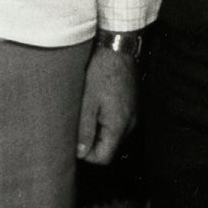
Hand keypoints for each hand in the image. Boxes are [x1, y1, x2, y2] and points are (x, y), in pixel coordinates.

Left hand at [76, 45, 136, 164]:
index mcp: (119, 125)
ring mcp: (133, 115)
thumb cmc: (101, 73)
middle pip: (109, 148)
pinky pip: (119, 124)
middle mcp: (131, 124)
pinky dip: (106, 121)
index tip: (74, 142)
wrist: (118, 49)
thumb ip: (85, 129)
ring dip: (98, 131)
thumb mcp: (87, 102)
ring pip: (114, 136)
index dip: (87, 155)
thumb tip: (80, 153)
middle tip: (77, 125)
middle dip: (92, 142)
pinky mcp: (132, 106)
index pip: (104, 158)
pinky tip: (96, 105)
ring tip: (86, 113)